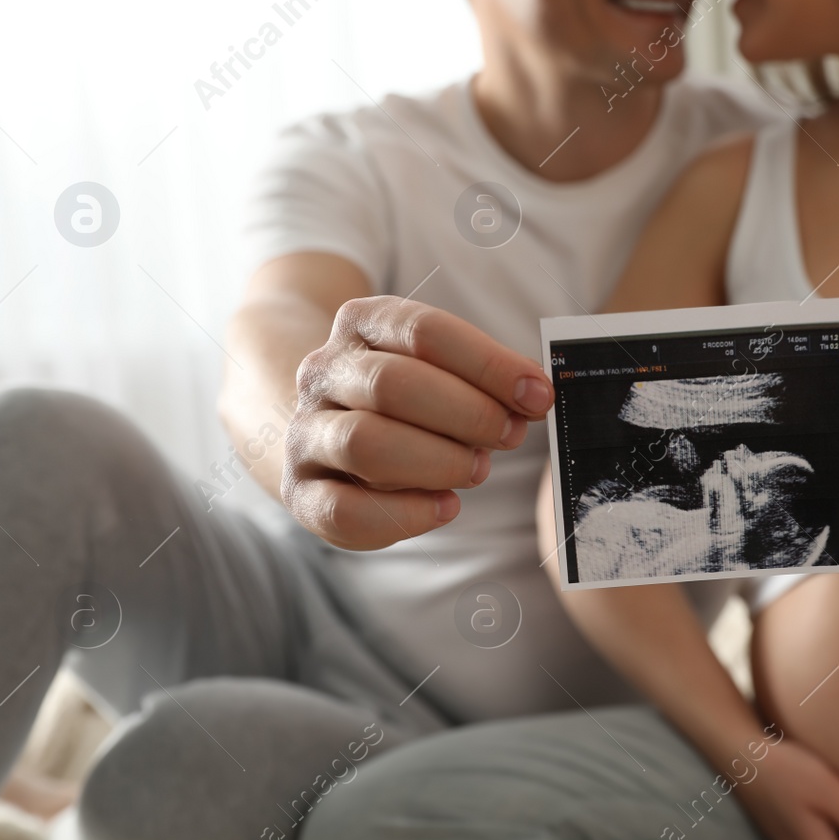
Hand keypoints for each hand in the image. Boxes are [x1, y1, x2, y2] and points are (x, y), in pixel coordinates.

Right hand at [283, 296, 552, 549]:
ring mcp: (306, 431)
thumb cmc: (407, 397)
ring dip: (436, 461)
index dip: (488, 364)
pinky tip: (445, 508)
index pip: (424, 332)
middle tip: (509, 435)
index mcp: (362, 324)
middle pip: (393, 384)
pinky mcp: (300, 491)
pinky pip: (343, 510)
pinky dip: (404, 515)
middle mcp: (323, 371)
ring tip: (477, 469)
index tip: (538, 395)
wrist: (327, 424)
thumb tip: (535, 395)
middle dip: (466, 414)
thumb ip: (486, 378)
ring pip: (363, 443)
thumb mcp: (441, 367)